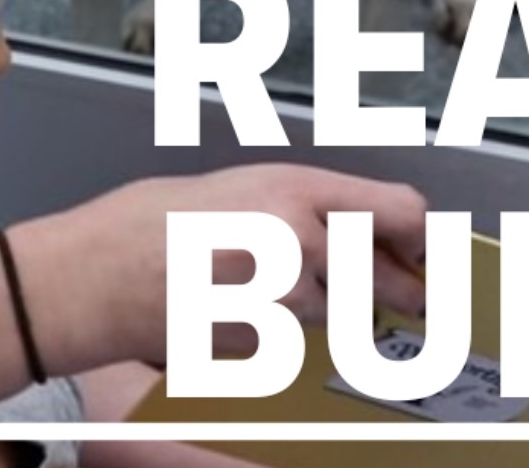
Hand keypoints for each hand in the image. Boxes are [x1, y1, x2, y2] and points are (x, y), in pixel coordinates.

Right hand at [19, 165, 428, 367]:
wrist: (102, 272)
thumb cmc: (162, 221)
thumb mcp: (247, 187)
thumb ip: (312, 207)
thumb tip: (369, 231)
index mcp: (298, 189)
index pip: (400, 211)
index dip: (422, 235)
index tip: (426, 248)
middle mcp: (300, 240)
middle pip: (386, 279)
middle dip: (401, 292)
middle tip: (412, 296)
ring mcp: (283, 297)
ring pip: (338, 315)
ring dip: (324, 309)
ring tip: (267, 285)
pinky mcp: (264, 341)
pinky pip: (296, 340)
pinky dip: (282, 332)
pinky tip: (240, 308)